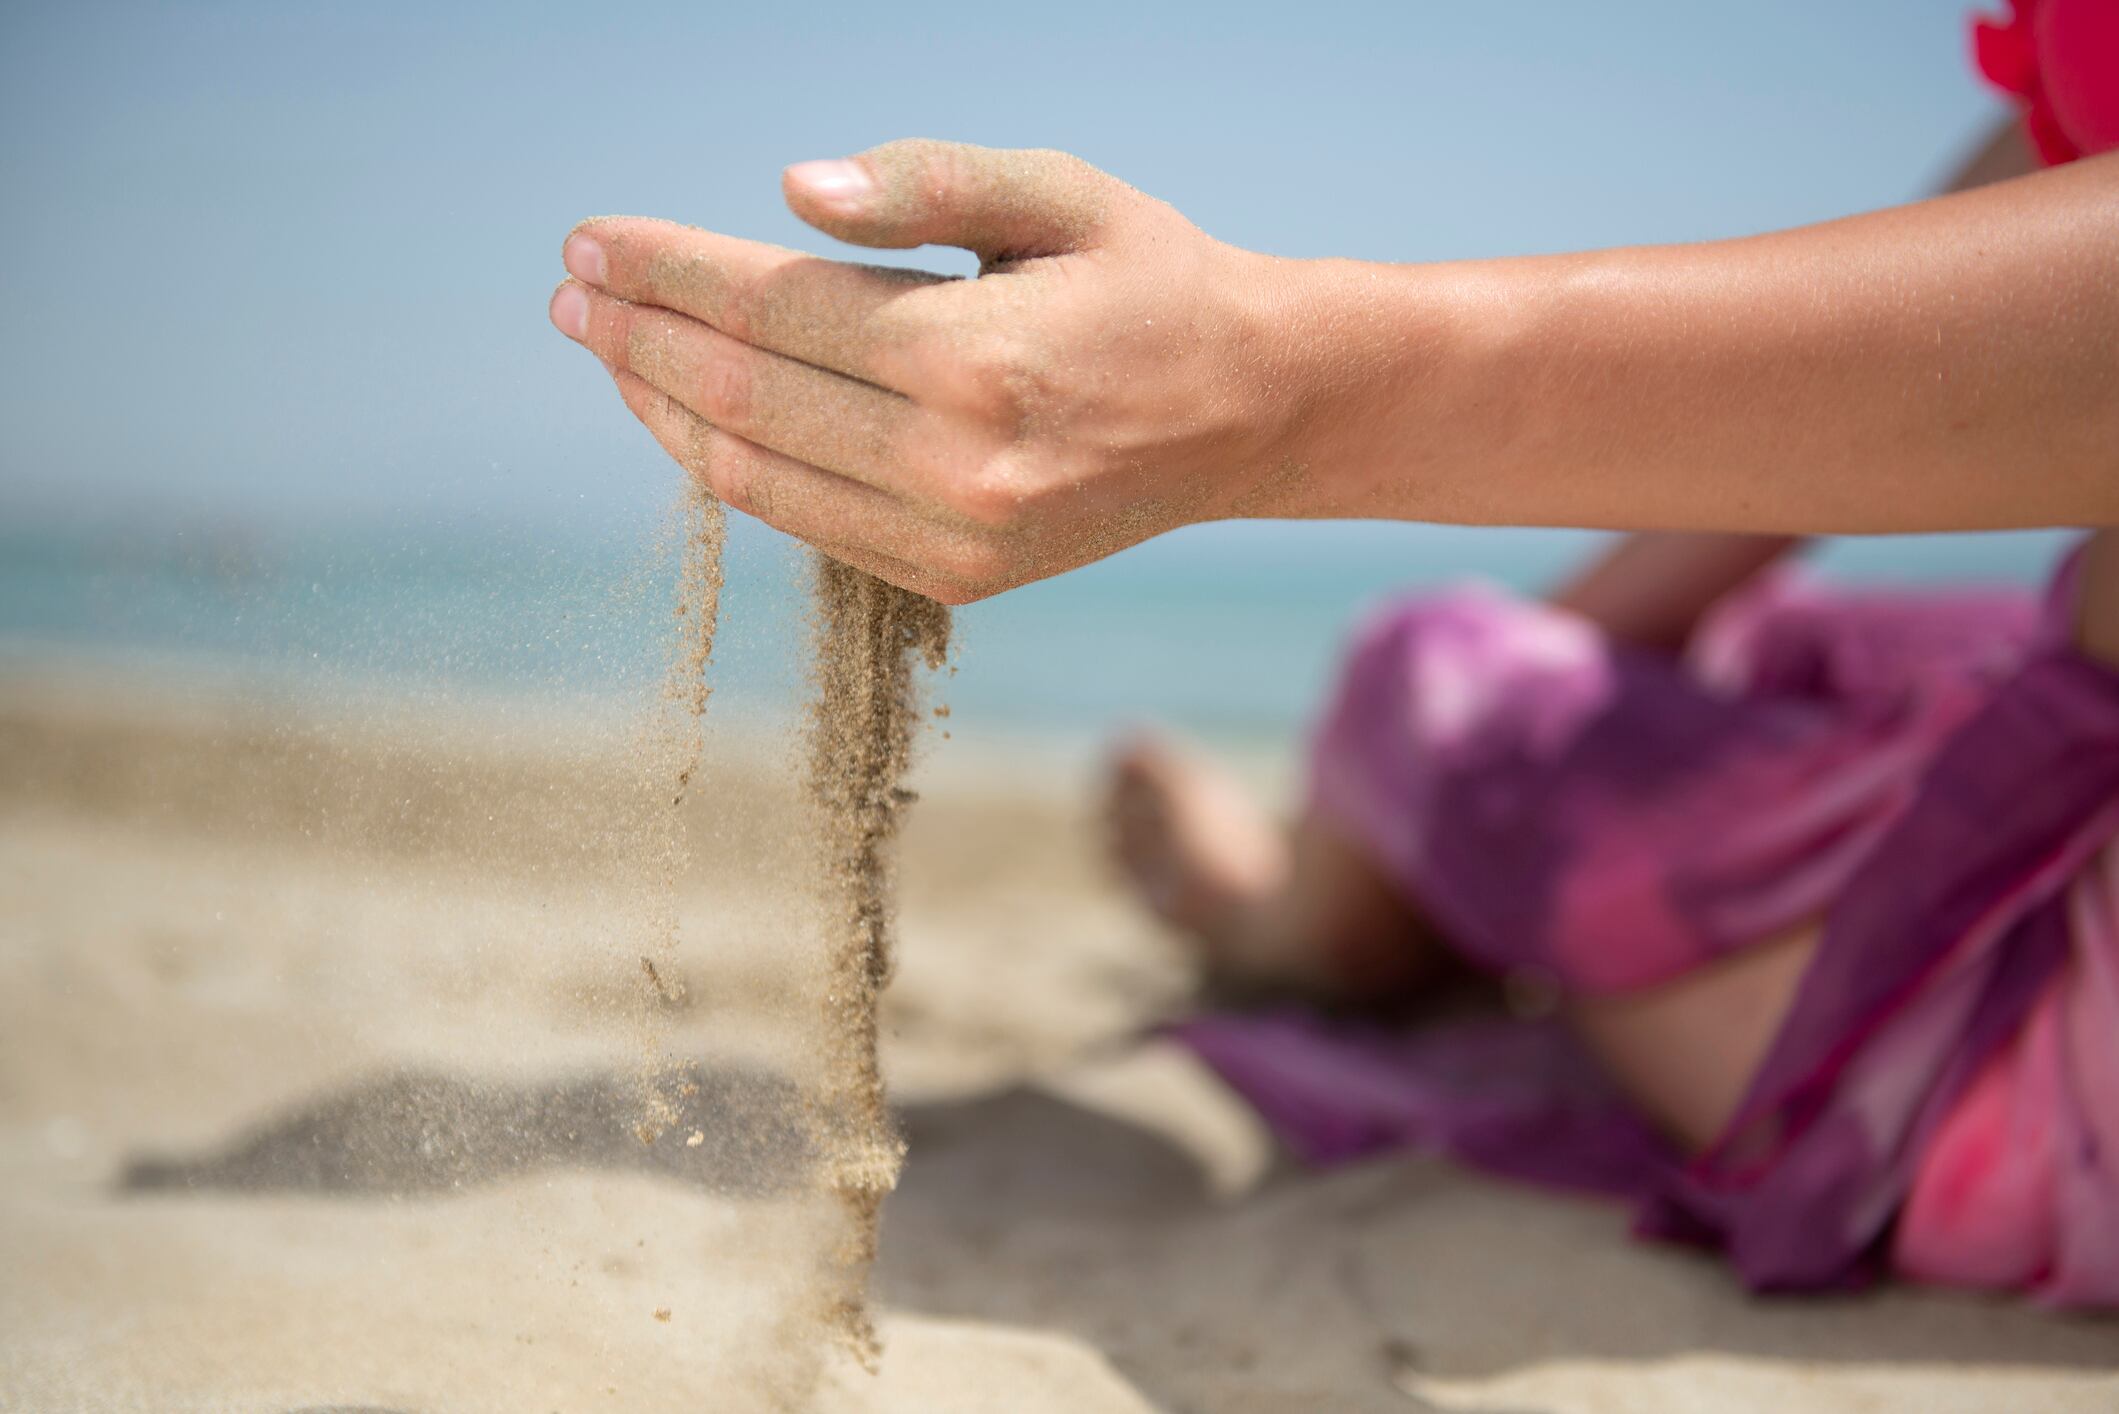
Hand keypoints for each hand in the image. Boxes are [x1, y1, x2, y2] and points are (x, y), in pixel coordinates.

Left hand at [550, 140, 1313, 602]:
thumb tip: (787, 193)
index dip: (665, 272)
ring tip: (610, 352)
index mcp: (979, 356)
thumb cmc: (1149, 280)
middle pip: (745, 395)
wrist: (1248, 410)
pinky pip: (807, 525)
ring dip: (666, 410)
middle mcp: (959, 463)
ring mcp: (956, 538)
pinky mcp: (958, 580)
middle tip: (570, 295)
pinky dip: (734, 471)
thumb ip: (923, 185)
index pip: (773, 307)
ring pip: (758, 475)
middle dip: (639, 338)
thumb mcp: (1057, 195)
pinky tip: (695, 420)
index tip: (588, 243)